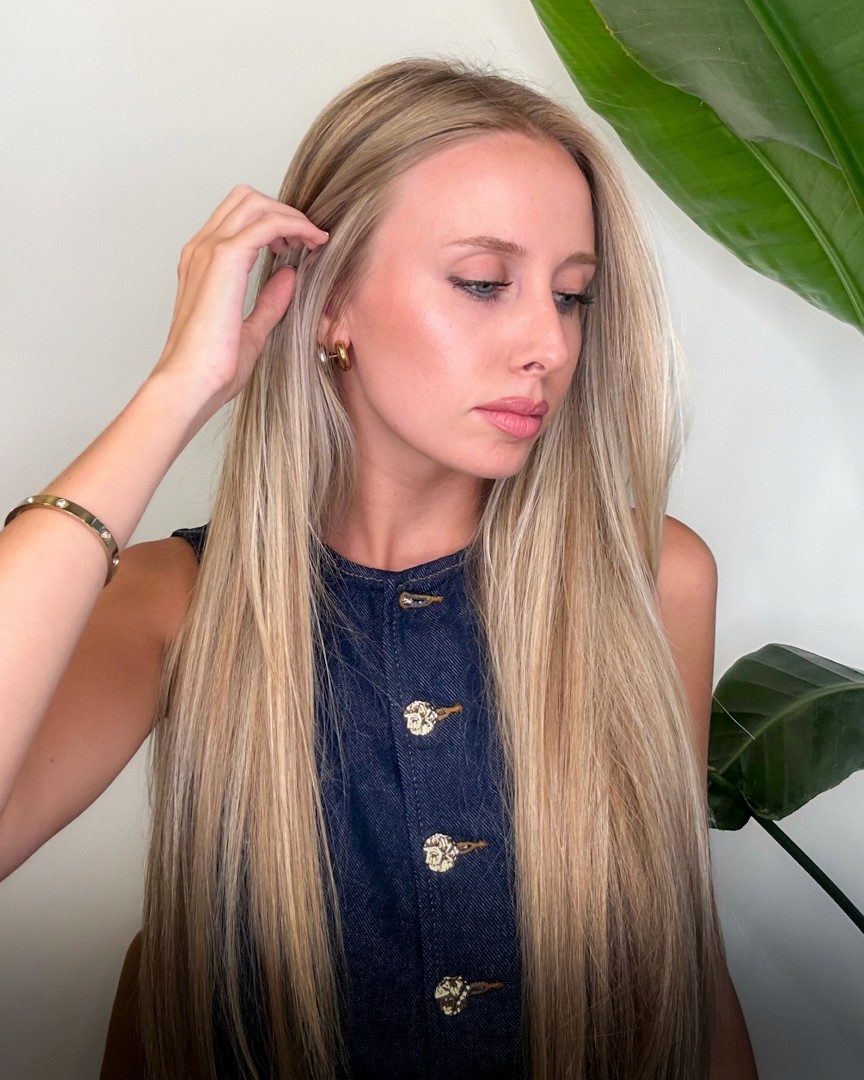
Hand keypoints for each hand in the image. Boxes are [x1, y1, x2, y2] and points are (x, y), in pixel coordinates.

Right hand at [149, 184, 327, 418]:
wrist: (190, 383)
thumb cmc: (211, 367)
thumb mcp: (250, 329)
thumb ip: (269, 301)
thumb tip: (289, 276)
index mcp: (201, 264)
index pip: (237, 218)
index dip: (272, 222)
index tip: (298, 245)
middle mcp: (202, 249)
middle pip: (246, 199)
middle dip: (283, 211)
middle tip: (307, 239)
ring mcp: (210, 250)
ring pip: (255, 202)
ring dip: (291, 216)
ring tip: (313, 240)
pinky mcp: (225, 258)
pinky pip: (267, 222)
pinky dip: (294, 225)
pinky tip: (312, 242)